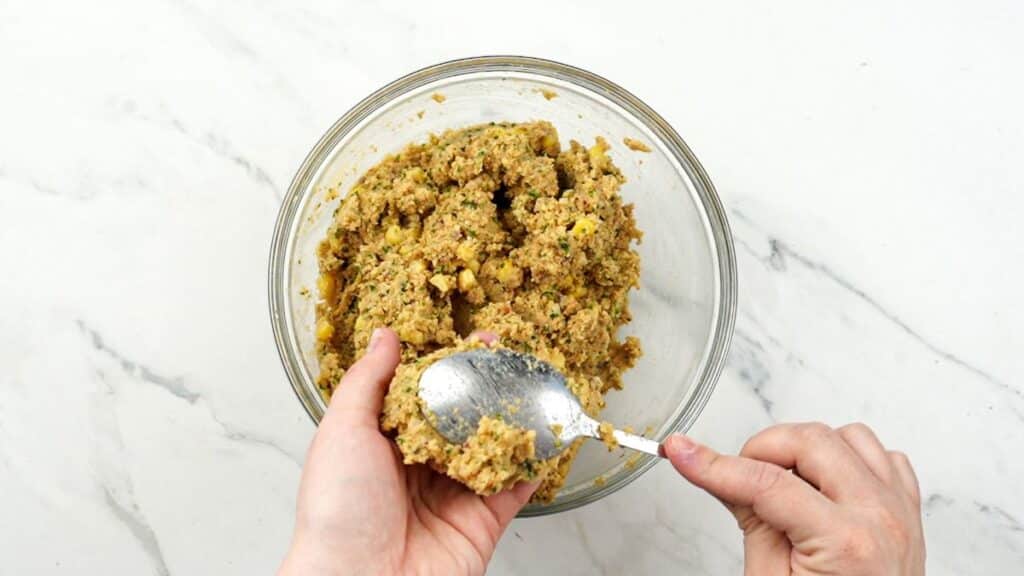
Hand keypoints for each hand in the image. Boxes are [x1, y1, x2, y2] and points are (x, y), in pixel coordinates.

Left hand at [279, 328, 536, 575]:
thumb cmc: (337, 511)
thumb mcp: (341, 431)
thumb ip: (367, 381)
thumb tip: (385, 337)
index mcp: (381, 441)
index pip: (420, 392)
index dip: (446, 363)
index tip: (470, 338)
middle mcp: (418, 465)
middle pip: (461, 415)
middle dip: (486, 384)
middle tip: (508, 352)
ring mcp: (452, 493)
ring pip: (491, 446)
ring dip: (514, 417)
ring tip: (535, 382)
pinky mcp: (482, 521)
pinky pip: (515, 487)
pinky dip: (534, 463)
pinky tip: (549, 435)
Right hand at [665, 423, 924, 575]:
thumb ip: (750, 519)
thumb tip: (720, 474)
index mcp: (846, 543)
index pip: (766, 482)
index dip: (716, 464)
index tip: (683, 452)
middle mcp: (880, 518)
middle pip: (811, 441)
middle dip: (763, 448)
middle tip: (737, 472)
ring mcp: (900, 510)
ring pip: (849, 436)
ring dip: (810, 449)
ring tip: (784, 480)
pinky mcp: (908, 509)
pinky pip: (882, 456)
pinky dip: (850, 457)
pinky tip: (826, 482)